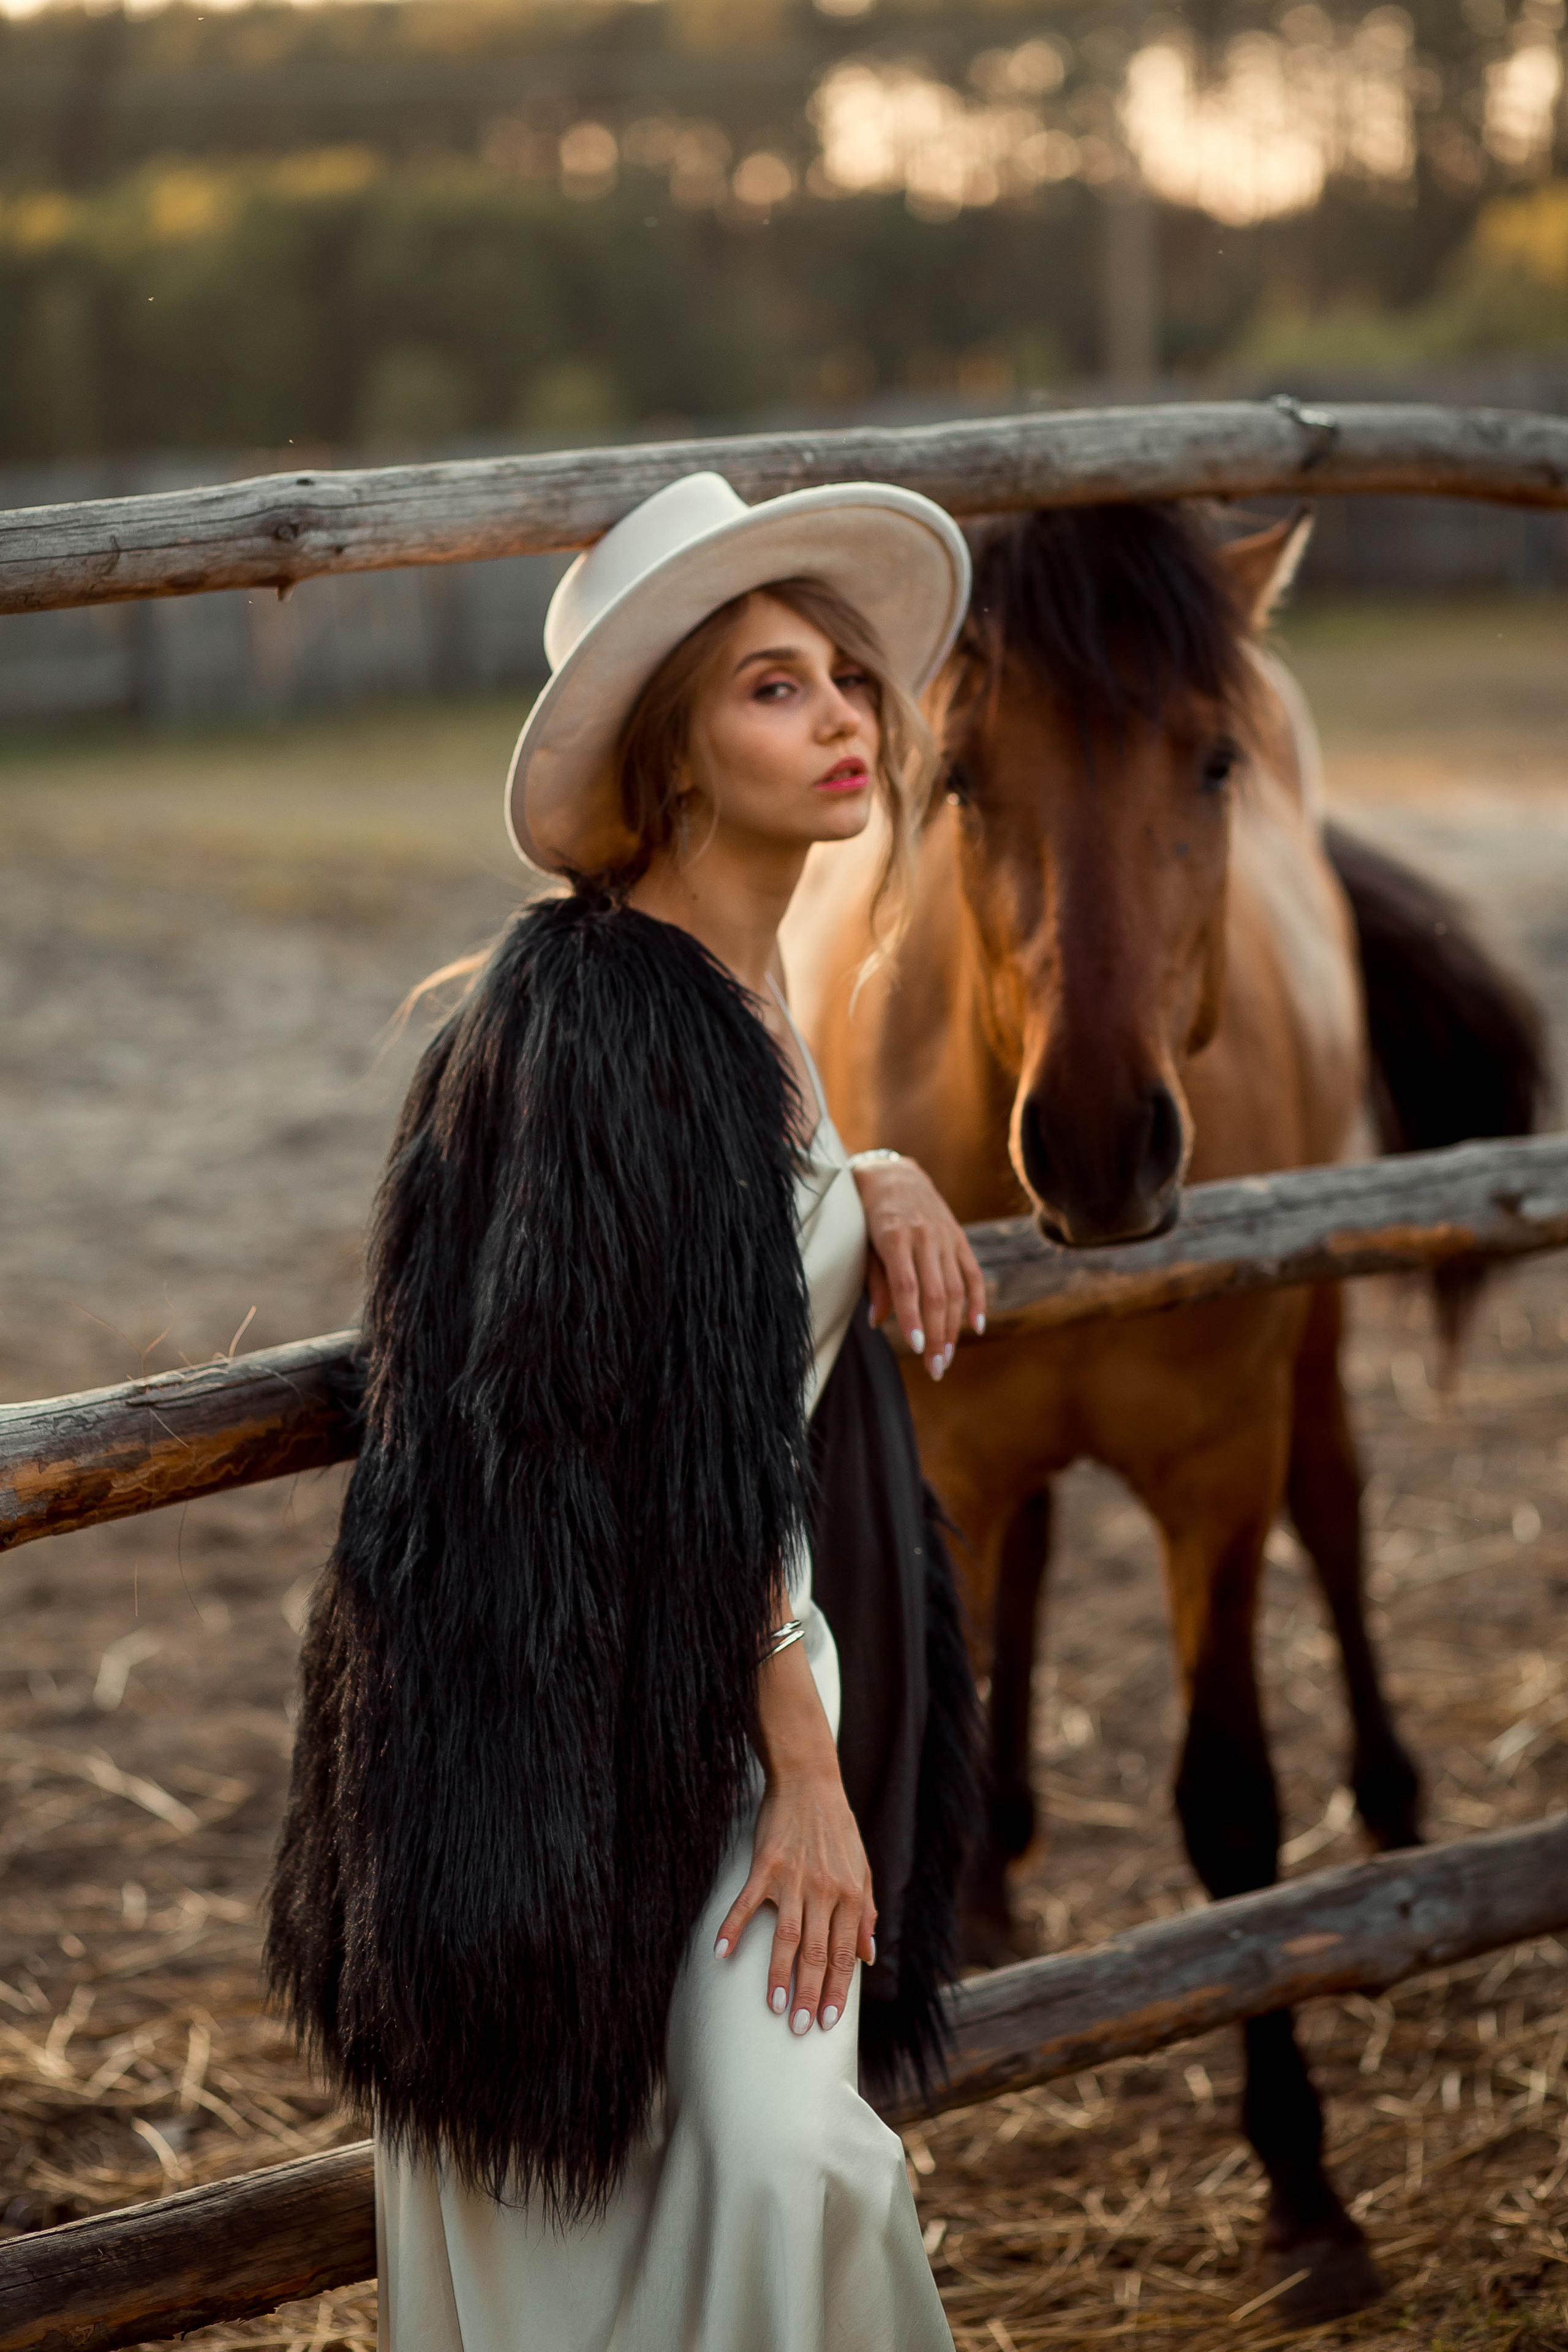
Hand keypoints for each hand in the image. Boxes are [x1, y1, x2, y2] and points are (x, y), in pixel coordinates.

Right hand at [714, 1637, 873, 2032]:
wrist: (810, 1783)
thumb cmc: (837, 1829)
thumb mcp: (862, 1869)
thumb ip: (866, 1913)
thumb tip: (869, 1957)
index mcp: (851, 1894)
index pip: (844, 1953)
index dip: (837, 1990)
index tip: (830, 2021)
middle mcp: (825, 1890)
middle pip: (817, 1953)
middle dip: (811, 1995)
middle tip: (802, 2029)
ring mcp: (793, 1878)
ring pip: (787, 1937)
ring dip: (780, 1975)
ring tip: (775, 2007)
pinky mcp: (765, 1866)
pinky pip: (747, 1903)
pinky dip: (734, 1928)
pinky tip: (722, 1952)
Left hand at [852, 1155, 986, 1379]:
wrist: (892, 1173)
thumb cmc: (867, 1214)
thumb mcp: (861, 1243)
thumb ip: (874, 1281)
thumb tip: (878, 1322)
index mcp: (894, 1236)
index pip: (906, 1285)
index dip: (912, 1318)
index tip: (914, 1347)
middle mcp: (923, 1236)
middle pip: (935, 1294)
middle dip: (936, 1335)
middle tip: (934, 1368)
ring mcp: (945, 1237)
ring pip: (955, 1289)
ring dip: (952, 1327)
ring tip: (946, 1357)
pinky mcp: (959, 1237)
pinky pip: (973, 1273)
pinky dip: (977, 1301)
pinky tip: (976, 1326)